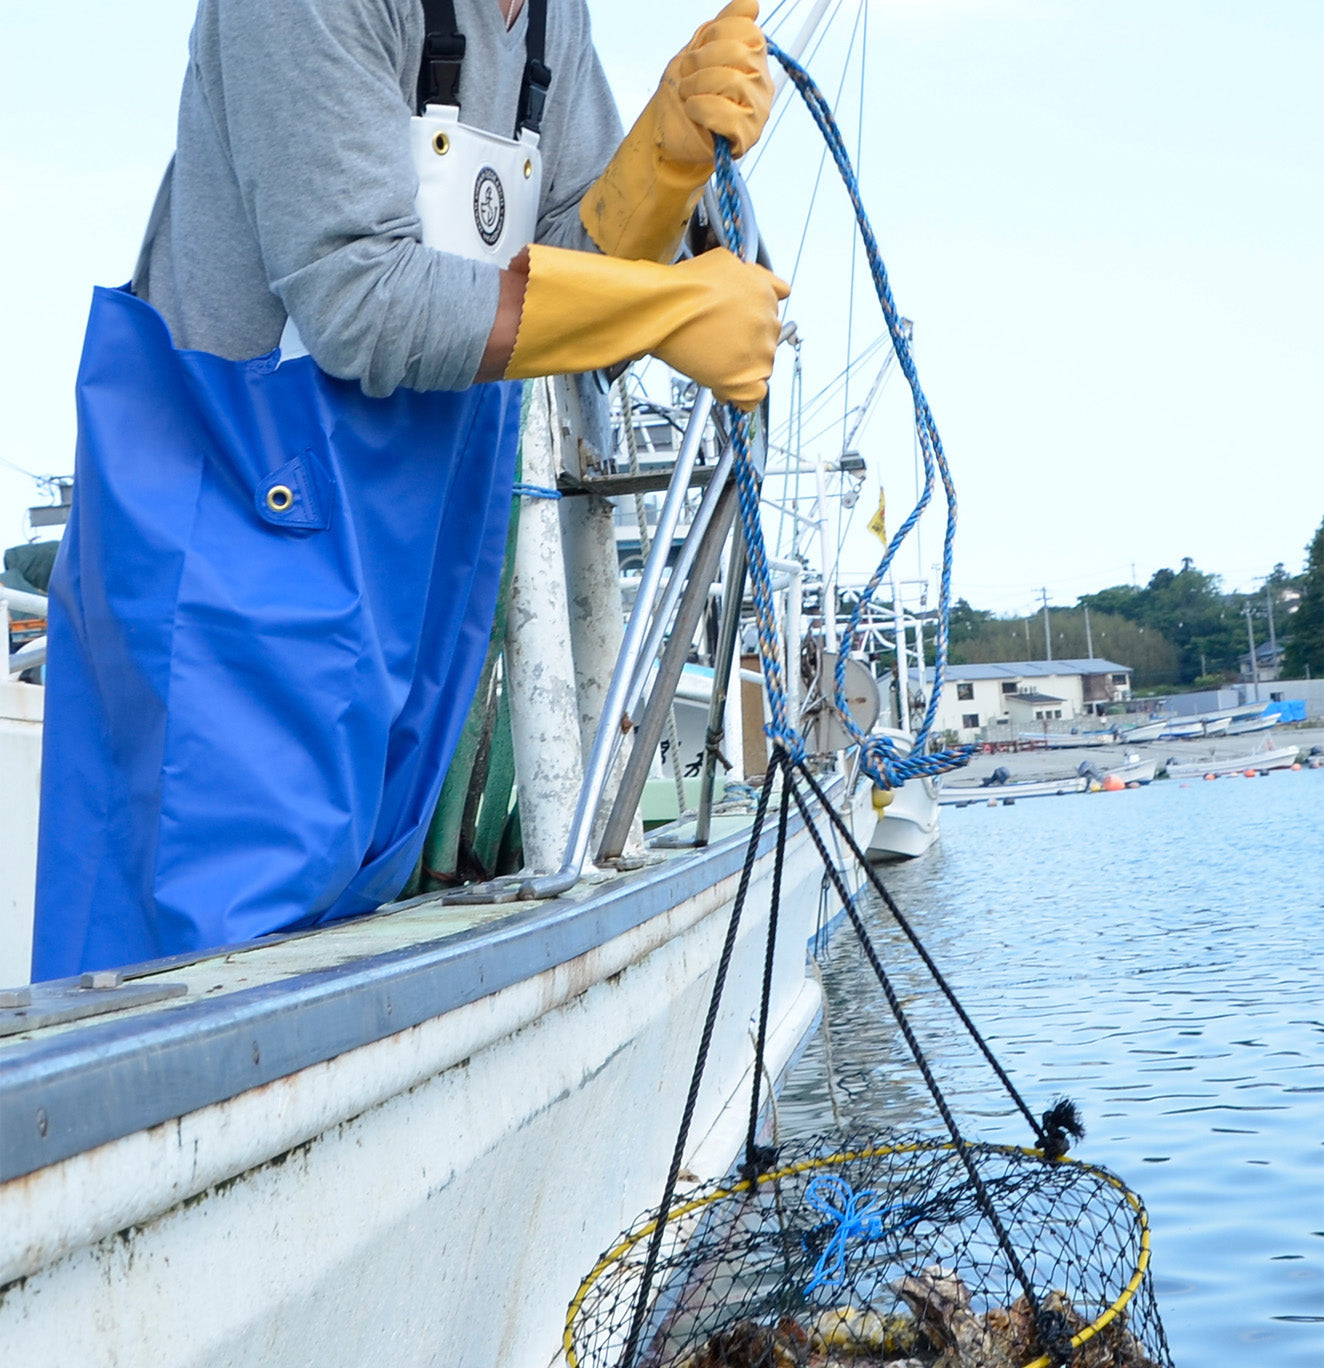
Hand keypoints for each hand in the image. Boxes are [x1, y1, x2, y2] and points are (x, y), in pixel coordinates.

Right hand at [653, 248, 789, 408]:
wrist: (666, 308)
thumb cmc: (685, 287)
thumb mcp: (725, 262)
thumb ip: (751, 275)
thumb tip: (757, 280)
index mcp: (766, 294)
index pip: (773, 310)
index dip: (752, 319)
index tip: (740, 324)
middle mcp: (768, 322)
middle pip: (765, 339)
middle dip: (744, 341)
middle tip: (718, 341)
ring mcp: (759, 351)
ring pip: (759, 366)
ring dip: (740, 365)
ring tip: (712, 360)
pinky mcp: (745, 378)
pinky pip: (754, 395)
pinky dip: (742, 395)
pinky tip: (726, 388)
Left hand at [661, 0, 773, 166]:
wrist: (670, 133)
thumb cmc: (688, 91)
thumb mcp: (701, 49)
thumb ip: (725, 24)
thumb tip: (752, 3)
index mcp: (755, 56)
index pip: (747, 29)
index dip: (714, 35)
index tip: (697, 51)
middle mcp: (762, 81)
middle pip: (739, 52)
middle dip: (700, 60)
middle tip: (686, 75)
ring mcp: (758, 110)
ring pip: (733, 81)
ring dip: (697, 85)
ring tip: (687, 94)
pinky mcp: (747, 136)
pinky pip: (728, 116)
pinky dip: (701, 109)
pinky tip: (693, 111)